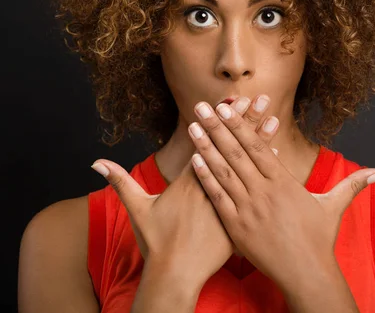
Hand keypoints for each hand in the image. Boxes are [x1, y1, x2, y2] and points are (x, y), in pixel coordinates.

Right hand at [90, 97, 279, 288]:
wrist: (176, 275)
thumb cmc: (156, 242)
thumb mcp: (137, 209)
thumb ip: (121, 182)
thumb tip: (96, 163)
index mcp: (189, 182)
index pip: (208, 142)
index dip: (221, 120)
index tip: (233, 100)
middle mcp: (211, 186)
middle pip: (232, 148)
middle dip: (246, 121)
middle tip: (262, 99)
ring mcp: (227, 201)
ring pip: (248, 166)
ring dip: (261, 141)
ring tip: (274, 119)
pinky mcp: (240, 216)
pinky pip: (256, 189)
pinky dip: (266, 174)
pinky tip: (277, 157)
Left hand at [188, 94, 374, 291]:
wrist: (307, 274)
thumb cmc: (320, 240)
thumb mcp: (335, 207)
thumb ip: (353, 185)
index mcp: (284, 182)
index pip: (258, 146)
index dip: (241, 125)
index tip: (227, 108)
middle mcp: (264, 192)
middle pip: (237, 153)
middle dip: (218, 128)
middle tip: (202, 107)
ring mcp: (248, 209)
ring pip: (224, 172)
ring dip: (207, 147)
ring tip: (193, 128)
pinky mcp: (237, 226)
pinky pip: (218, 197)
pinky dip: (206, 179)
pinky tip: (194, 162)